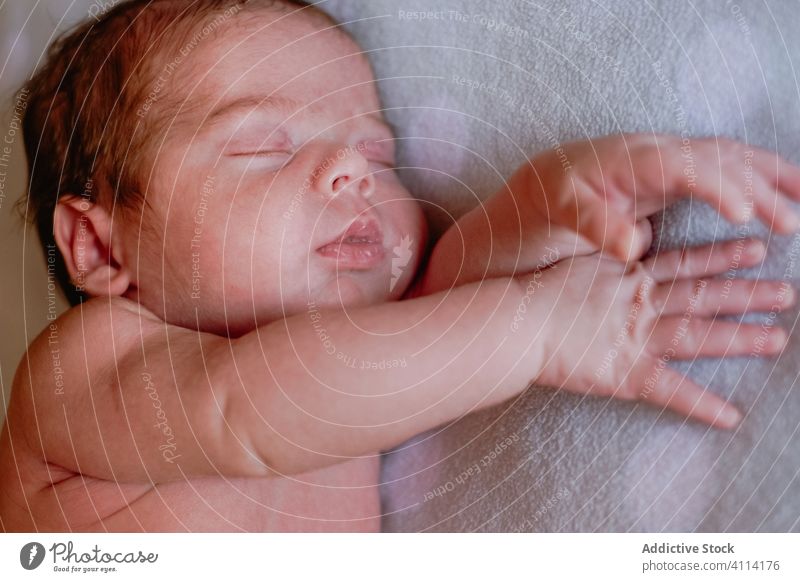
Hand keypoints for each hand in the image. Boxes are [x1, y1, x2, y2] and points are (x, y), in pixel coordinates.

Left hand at [526, 133, 799, 260]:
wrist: (547, 182)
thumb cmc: (555, 199)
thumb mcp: (564, 213)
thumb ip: (597, 226)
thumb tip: (634, 247)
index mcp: (631, 161)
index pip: (684, 167)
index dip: (716, 186)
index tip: (743, 213)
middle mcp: (658, 151)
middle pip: (718, 159)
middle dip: (756, 187)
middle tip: (788, 222)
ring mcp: (673, 156)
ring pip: (731, 157)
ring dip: (770, 177)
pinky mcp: (680, 168)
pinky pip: (728, 165)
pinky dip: (760, 175)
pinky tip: (787, 191)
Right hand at [527, 238, 792, 427]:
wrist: (514, 321)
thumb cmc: (535, 293)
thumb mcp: (575, 263)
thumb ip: (605, 259)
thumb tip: (625, 247)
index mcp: (627, 277)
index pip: (684, 264)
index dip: (722, 258)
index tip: (755, 250)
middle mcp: (640, 304)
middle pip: (703, 297)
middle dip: (746, 294)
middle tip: (787, 293)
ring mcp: (636, 337)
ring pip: (697, 336)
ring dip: (737, 338)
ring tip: (776, 339)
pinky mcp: (624, 373)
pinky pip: (669, 391)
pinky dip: (700, 405)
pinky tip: (729, 416)